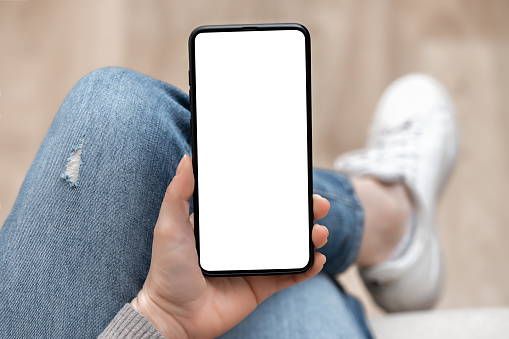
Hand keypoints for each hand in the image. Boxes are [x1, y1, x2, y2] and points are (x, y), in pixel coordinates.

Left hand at [131, 154, 329, 337]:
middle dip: (302, 212)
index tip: (294, 180)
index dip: (277, 191)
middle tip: (318, 204)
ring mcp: (254, 264)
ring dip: (309, 237)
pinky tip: (317, 259)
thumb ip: (178, 194)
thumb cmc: (168, 271)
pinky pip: (290, 276)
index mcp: (225, 225)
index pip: (256, 202)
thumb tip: (186, 160)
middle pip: (280, 222)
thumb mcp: (169, 226)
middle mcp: (243, 242)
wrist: (174, 316)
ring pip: (290, 247)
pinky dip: (307, 268)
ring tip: (320, 233)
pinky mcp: (261, 286)